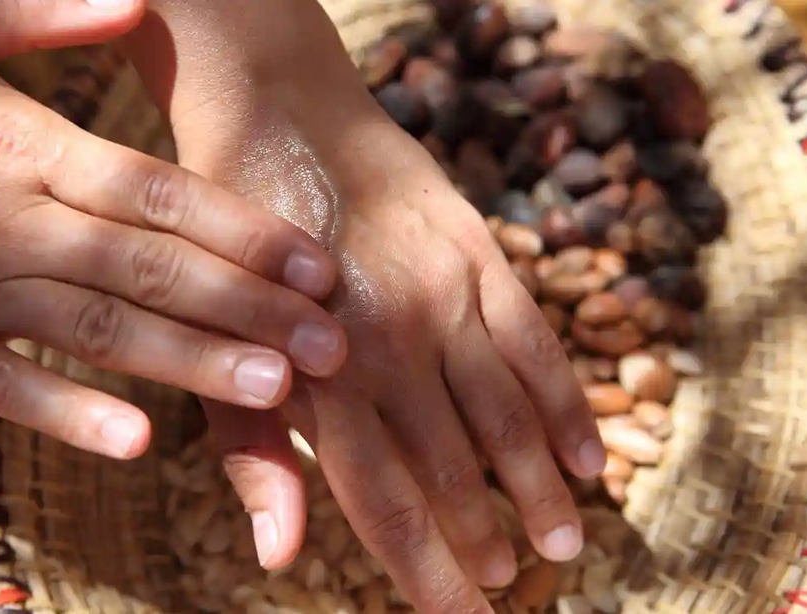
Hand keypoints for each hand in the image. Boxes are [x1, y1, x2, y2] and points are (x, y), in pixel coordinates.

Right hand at [0, 0, 346, 459]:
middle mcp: (1, 223)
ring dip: (189, 366)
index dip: (242, 230)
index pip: (154, 191)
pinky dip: (68, 414)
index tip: (317, 262)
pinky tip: (141, 442)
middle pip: (149, 270)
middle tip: (332, 345)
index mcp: (14, 143)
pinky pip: (0, 389)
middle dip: (247, 309)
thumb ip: (28, 12)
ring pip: (95, 334)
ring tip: (274, 392)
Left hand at [146, 74, 607, 613]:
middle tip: (504, 586)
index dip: (427, 574)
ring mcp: (442, 298)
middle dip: (482, 540)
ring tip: (560, 544)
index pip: (386, 505)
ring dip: (533, 489)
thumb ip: (254, 457)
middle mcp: (390, 346)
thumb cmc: (237, 254)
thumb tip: (279, 559)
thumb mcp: (219, 353)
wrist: (280, 121)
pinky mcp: (478, 254)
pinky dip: (566, 405)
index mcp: (319, 380)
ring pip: (505, 418)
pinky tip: (587, 457)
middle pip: (453, 473)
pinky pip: (535, 343)